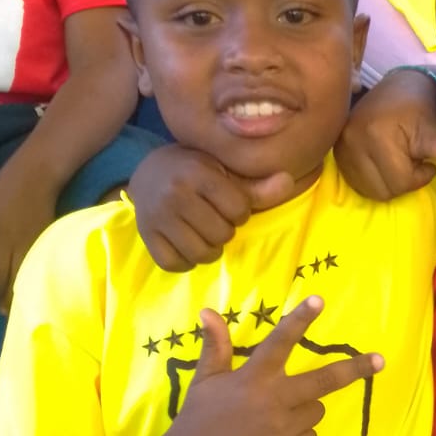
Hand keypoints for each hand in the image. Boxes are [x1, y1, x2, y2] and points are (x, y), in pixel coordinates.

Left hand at [0, 163, 56, 313]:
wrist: (35, 177)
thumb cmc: (0, 192)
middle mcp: (2, 240)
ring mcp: (25, 243)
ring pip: (15, 278)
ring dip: (6, 297)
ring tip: (0, 310)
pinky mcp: (42, 244)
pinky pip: (32, 271)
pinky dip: (25, 286)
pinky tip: (21, 296)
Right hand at [129, 145, 296, 271]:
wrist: (148, 172)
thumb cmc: (196, 171)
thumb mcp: (224, 171)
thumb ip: (257, 186)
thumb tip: (289, 182)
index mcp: (198, 173)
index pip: (239, 209)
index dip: (239, 211)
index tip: (227, 202)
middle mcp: (175, 194)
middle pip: (222, 235)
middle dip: (224, 230)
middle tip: (213, 217)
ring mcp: (157, 217)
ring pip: (201, 254)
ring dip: (209, 249)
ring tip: (203, 232)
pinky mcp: (146, 237)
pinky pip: (175, 264)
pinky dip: (185, 261)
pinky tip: (185, 243)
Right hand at [171, 296, 382, 435]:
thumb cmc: (197, 418)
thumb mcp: (205, 380)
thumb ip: (216, 346)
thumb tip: (208, 311)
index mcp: (253, 379)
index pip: (280, 342)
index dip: (300, 320)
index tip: (319, 301)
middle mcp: (274, 402)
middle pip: (324, 381)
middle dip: (355, 369)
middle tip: (379, 361)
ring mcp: (284, 431)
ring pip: (316, 409)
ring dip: (306, 406)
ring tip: (277, 412)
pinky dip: (300, 432)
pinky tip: (275, 435)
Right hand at [335, 70, 435, 200]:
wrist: (397, 87)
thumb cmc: (419, 107)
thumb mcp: (433, 126)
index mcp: (376, 135)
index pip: (400, 183)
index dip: (419, 176)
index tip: (426, 158)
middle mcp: (353, 142)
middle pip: (385, 190)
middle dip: (404, 178)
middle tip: (411, 157)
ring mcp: (342, 148)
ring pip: (371, 190)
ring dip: (390, 180)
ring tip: (398, 158)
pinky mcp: (338, 153)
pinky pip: (359, 184)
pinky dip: (376, 179)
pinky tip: (385, 161)